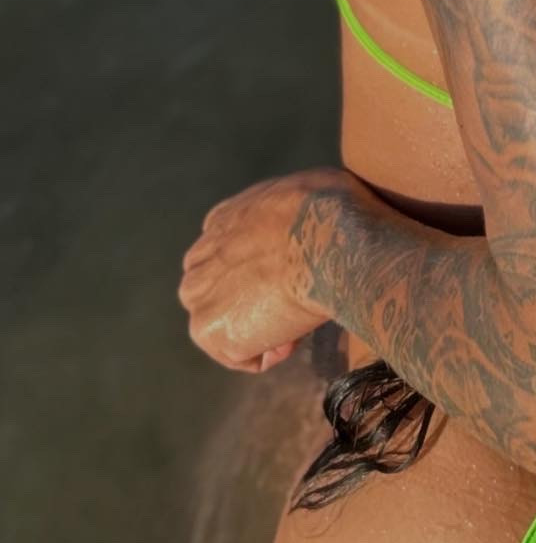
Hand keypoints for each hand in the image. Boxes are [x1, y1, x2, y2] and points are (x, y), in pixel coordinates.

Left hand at [178, 164, 363, 373]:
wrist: (326, 242)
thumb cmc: (329, 208)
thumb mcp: (303, 188)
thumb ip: (281, 211)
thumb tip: (299, 221)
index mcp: (220, 221)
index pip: (225, 256)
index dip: (257, 273)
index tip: (290, 276)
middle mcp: (198, 258)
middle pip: (216, 292)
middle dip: (249, 304)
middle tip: (293, 304)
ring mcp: (198, 296)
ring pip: (227, 325)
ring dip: (260, 330)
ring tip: (297, 320)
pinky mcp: (208, 331)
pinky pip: (243, 355)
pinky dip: (271, 352)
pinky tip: (293, 335)